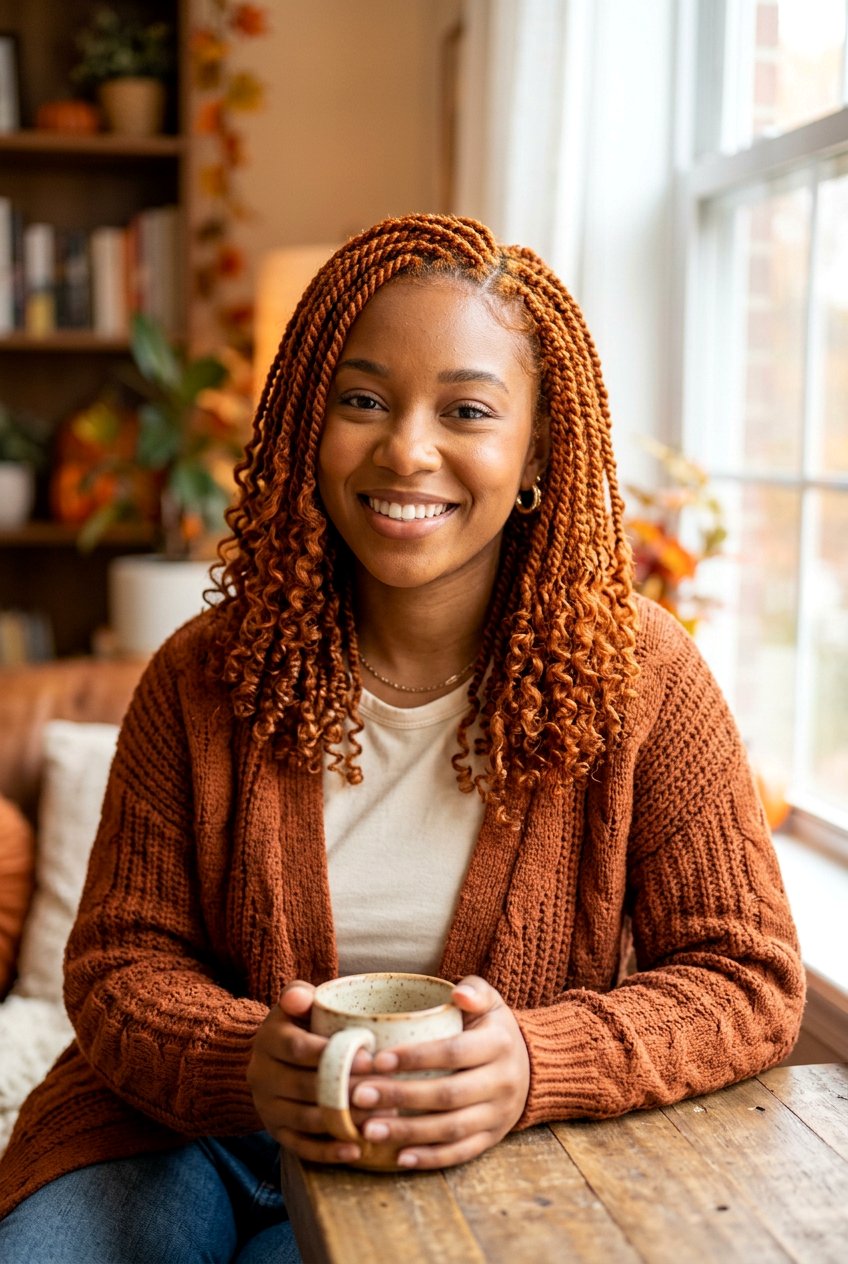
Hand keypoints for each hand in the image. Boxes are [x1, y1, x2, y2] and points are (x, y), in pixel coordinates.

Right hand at [247, 980, 375, 1164]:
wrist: (272, 1057)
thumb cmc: (300, 1024)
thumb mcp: (296, 1004)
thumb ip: (299, 995)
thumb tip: (303, 998)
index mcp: (268, 1039)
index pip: (298, 1048)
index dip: (334, 1054)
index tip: (370, 1058)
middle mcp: (262, 1075)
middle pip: (306, 1087)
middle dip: (346, 1089)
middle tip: (383, 1091)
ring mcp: (268, 1107)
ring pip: (306, 1119)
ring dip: (343, 1121)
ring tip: (379, 1119)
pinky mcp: (276, 1132)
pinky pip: (301, 1147)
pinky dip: (329, 1151)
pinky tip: (356, 1149)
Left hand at [349, 975, 529, 1169]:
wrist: (532, 1067)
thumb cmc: (493, 1029)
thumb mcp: (491, 1002)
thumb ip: (475, 990)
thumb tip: (458, 994)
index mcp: (498, 1044)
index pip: (454, 1052)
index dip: (416, 1058)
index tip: (378, 1060)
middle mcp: (502, 1081)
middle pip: (448, 1094)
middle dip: (401, 1096)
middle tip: (359, 1095)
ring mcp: (498, 1114)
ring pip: (451, 1129)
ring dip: (408, 1132)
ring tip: (368, 1129)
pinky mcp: (492, 1138)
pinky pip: (460, 1153)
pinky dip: (430, 1158)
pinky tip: (400, 1157)